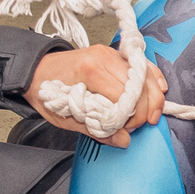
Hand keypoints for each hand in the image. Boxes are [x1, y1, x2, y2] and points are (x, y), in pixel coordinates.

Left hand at [24, 47, 169, 146]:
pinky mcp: (114, 53)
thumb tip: (123, 140)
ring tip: (152, 114)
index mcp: (91, 72)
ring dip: (153, 96)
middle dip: (143, 109)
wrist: (35, 70)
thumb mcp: (65, 118)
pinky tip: (159, 90)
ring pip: (145, 74)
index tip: (125, 130)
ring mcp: (111, 53)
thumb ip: (96, 130)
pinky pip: (141, 64)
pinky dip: (152, 77)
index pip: (124, 97)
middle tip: (137, 126)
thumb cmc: (47, 92)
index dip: (129, 118)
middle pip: (139, 86)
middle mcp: (104, 58)